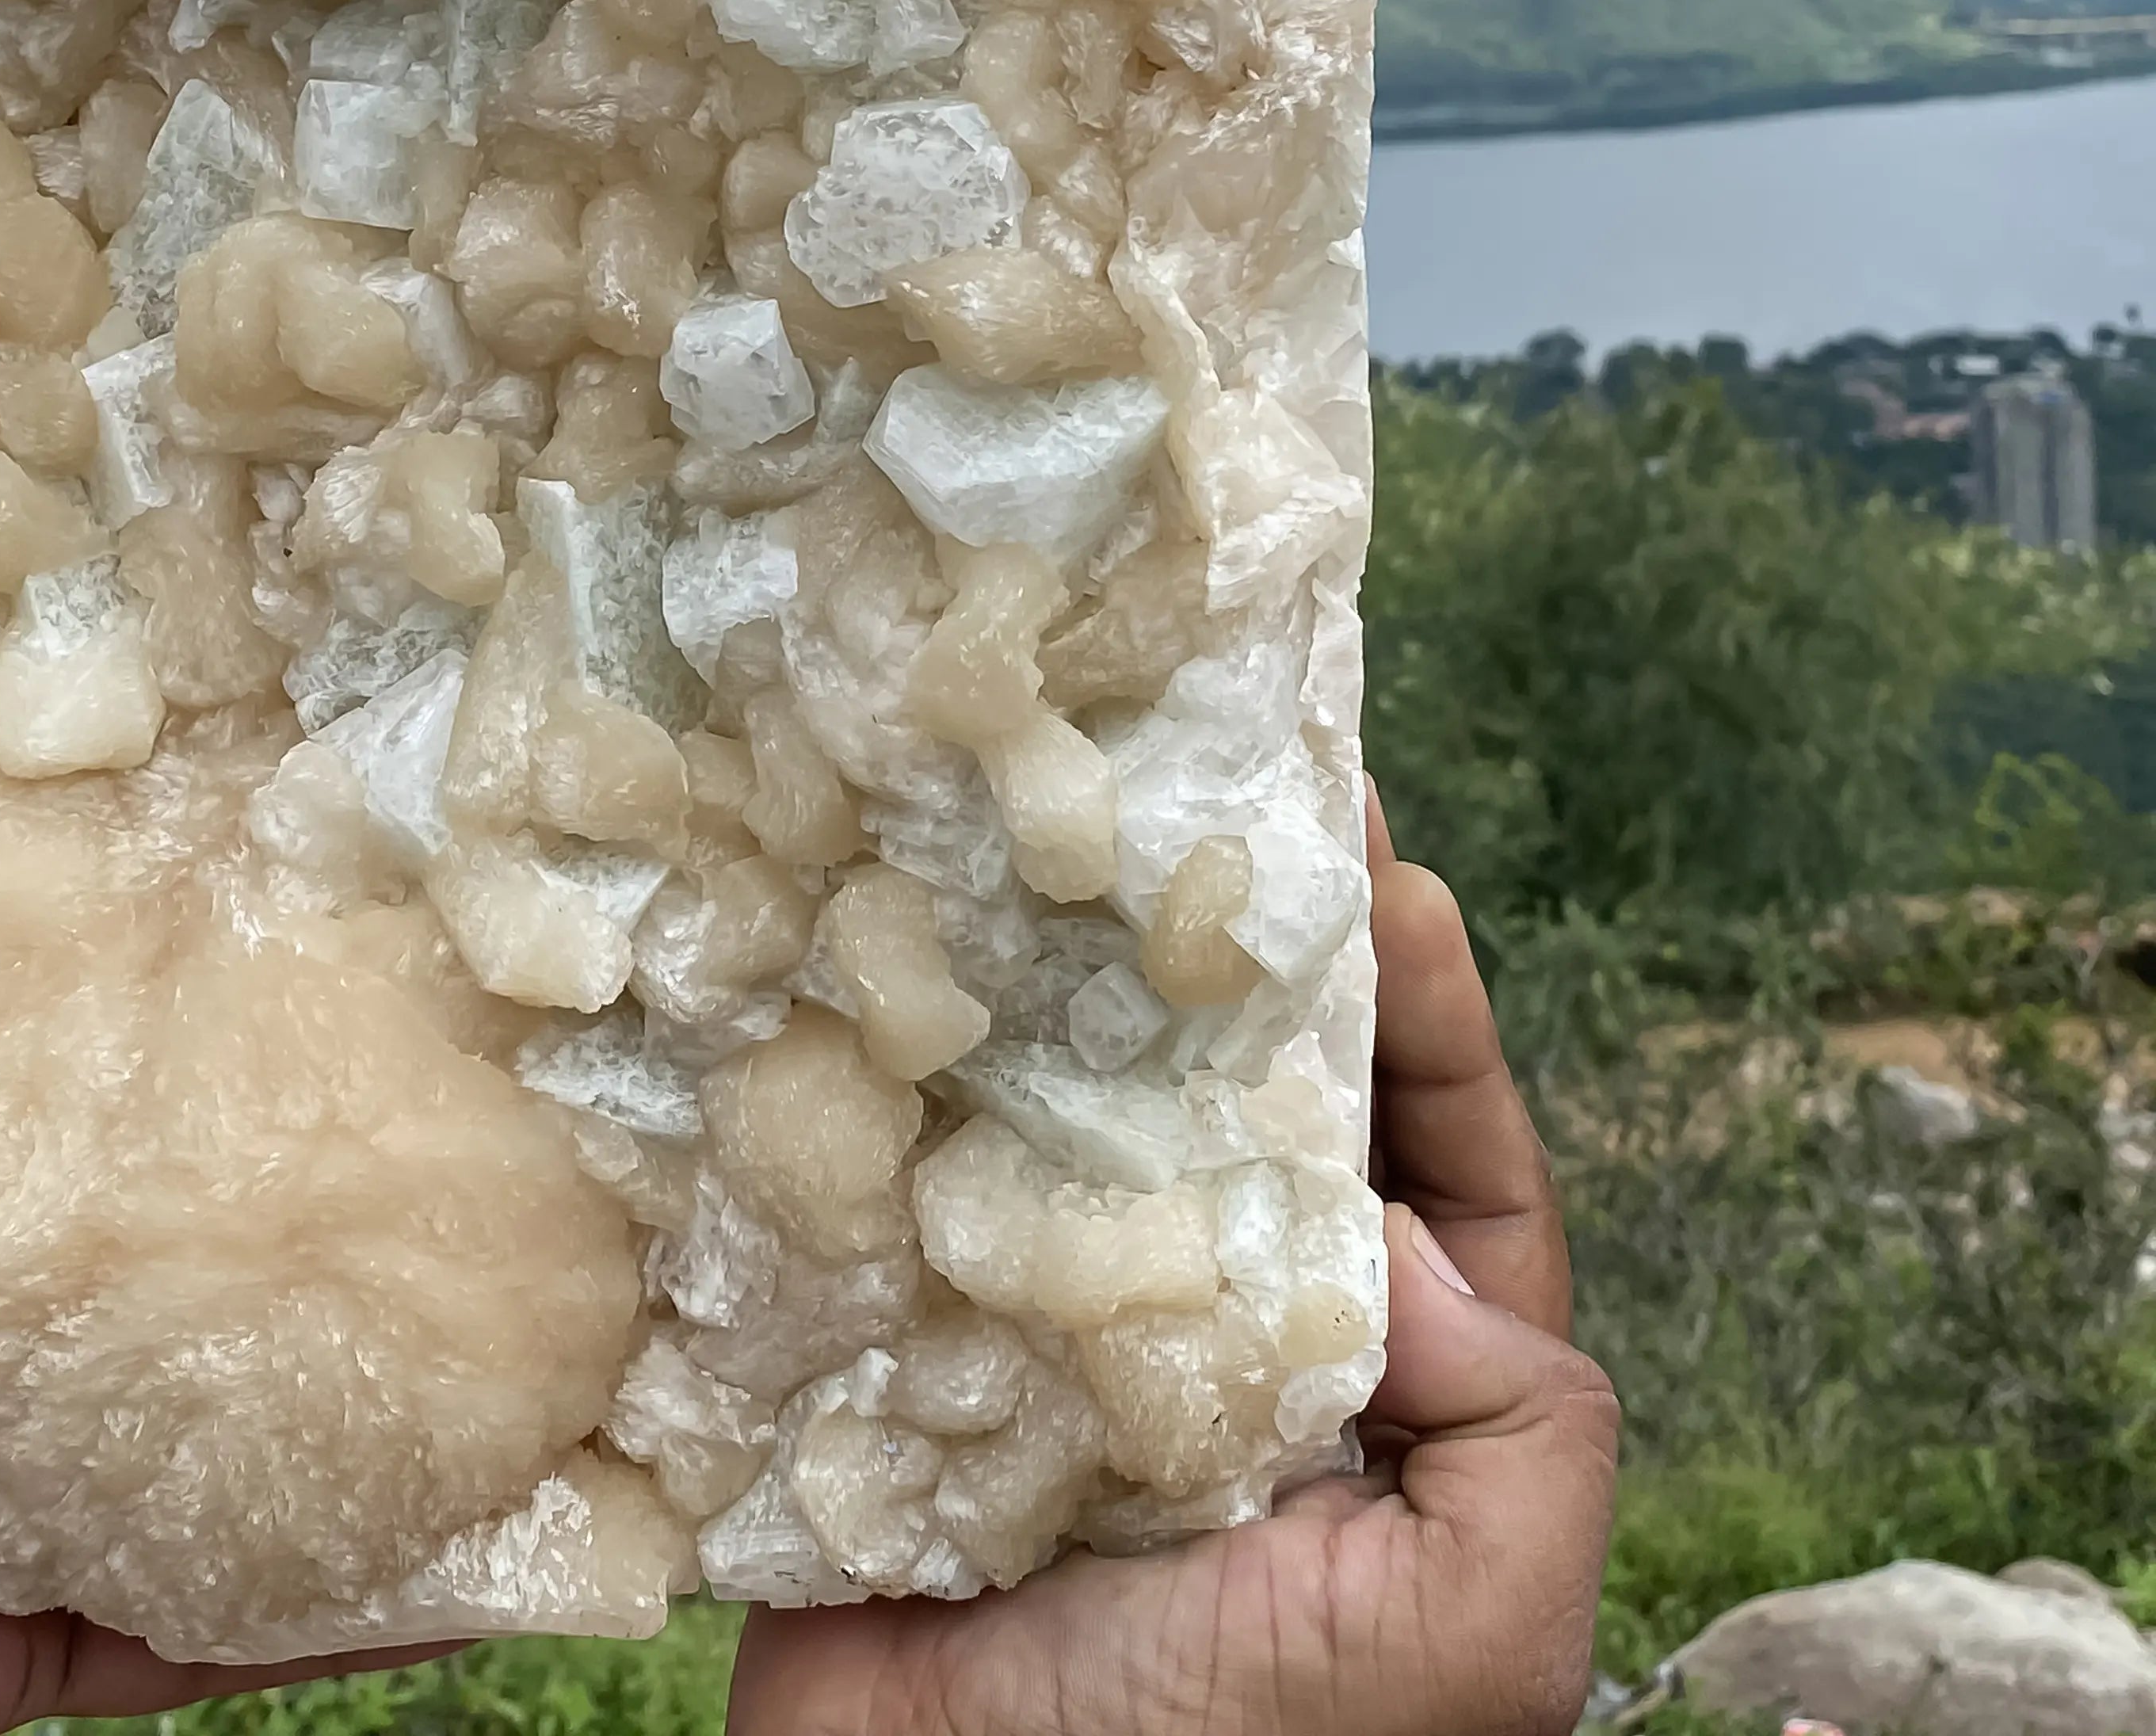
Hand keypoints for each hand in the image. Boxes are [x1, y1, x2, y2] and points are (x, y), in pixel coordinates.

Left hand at [0, 790, 440, 1735]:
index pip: (16, 1040)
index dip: (125, 952)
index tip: (263, 848)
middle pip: (146, 1205)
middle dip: (283, 1133)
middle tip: (462, 1029)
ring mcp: (12, 1473)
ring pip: (222, 1393)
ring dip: (365, 1346)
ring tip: (546, 1252)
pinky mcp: (39, 1626)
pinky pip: (222, 1606)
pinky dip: (354, 1586)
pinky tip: (499, 1516)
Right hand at [727, 795, 1618, 1735]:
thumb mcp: (1468, 1640)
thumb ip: (1524, 1446)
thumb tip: (1414, 1237)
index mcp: (1383, 1404)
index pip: (1447, 1178)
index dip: (1432, 1023)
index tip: (1396, 876)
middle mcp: (1236, 1343)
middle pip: (1269, 1111)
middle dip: (1259, 959)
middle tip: (1228, 791)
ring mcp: (1074, 1332)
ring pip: (1101, 1122)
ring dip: (1089, 989)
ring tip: (1069, 836)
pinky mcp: (923, 1339)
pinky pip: (943, 1184)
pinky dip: (930, 1084)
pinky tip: (909, 968)